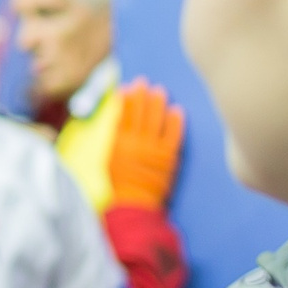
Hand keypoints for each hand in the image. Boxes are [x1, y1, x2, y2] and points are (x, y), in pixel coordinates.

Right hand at [107, 80, 183, 211]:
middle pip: (139, 111)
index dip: (126, 99)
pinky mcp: (168, 156)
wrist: (134, 205)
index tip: (128, 87)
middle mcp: (135, 141)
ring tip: (160, 91)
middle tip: (145, 82)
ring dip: (158, 103)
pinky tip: (177, 110)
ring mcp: (152, 148)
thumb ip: (115, 141)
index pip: (123, 113)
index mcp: (119, 142)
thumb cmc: (119, 186)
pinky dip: (175, 121)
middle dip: (142, 94)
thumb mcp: (110, 160)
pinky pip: (173, 134)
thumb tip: (119, 124)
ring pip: (156, 118)